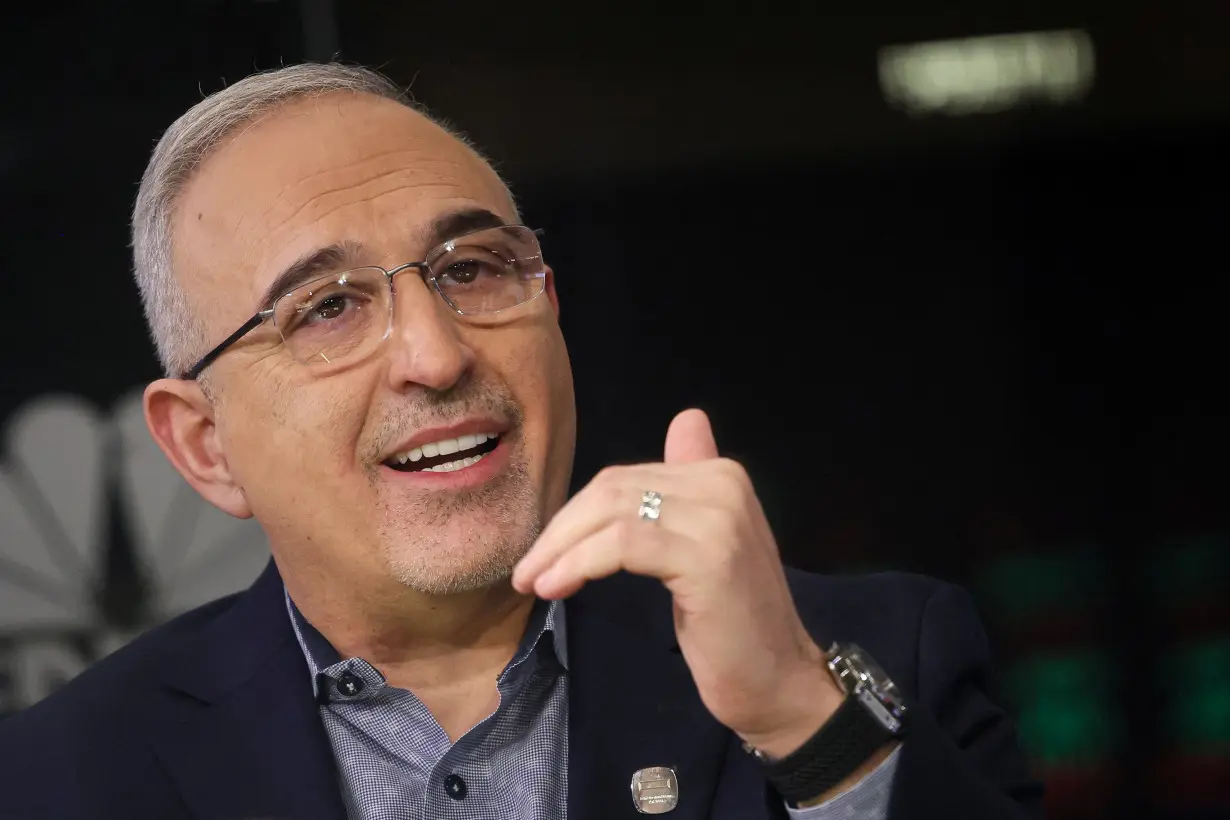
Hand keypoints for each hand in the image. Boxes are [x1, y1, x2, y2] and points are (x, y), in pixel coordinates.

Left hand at [512, 408, 844, 756]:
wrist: (780, 681)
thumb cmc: (734, 624)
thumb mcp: (705, 545)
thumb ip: (688, 488)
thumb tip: (686, 421)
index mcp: (722, 475)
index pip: (626, 477)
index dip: (576, 512)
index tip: (545, 551)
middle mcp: (724, 484)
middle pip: (614, 488)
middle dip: (560, 528)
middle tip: (526, 569)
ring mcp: (719, 518)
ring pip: (613, 512)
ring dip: (561, 547)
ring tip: (534, 581)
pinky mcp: (708, 557)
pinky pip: (623, 545)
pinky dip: (580, 563)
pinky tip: (556, 586)